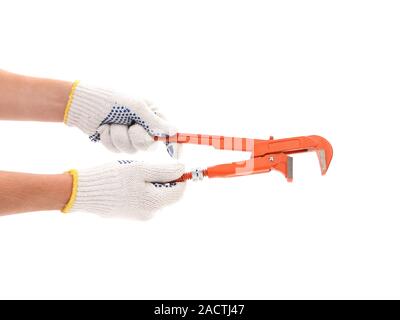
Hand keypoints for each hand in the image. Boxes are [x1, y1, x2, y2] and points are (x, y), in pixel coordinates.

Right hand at [62, 161, 185, 219]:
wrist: (82, 193)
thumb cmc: (112, 178)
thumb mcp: (140, 169)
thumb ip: (164, 171)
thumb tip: (183, 169)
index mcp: (155, 203)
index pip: (179, 191)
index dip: (180, 177)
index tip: (173, 165)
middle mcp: (150, 214)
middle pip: (167, 194)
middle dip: (163, 179)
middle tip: (146, 167)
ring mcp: (139, 216)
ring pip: (154, 196)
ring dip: (150, 183)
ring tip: (132, 174)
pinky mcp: (129, 214)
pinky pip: (143, 200)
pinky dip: (140, 189)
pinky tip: (125, 182)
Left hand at [64, 82, 174, 153]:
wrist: (82, 103)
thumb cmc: (110, 99)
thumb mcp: (136, 107)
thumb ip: (155, 121)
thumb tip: (174, 132)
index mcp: (151, 114)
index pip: (169, 132)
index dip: (174, 144)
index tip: (175, 156)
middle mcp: (142, 126)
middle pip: (149, 145)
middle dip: (137, 137)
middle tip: (130, 126)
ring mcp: (128, 135)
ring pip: (131, 149)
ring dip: (119, 136)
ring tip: (111, 123)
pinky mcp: (115, 142)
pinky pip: (117, 150)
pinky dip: (109, 139)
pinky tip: (103, 128)